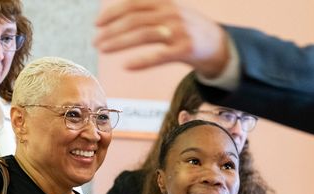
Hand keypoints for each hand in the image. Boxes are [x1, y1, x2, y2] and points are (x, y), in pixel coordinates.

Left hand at [95, 0, 229, 76]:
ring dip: (120, 43)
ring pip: (144, 35)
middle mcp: (171, 14)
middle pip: (135, 20)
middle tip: (95, 42)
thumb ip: (148, 10)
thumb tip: (117, 12)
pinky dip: (142, 61)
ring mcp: (179, 31)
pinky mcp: (186, 49)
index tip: (96, 24)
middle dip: (111, 30)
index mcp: (164, 3)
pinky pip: (160, 56)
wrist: (218, 44)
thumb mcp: (169, 13)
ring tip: (103, 50)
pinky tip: (126, 66)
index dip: (112, 12)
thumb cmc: (186, 30)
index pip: (133, 4)